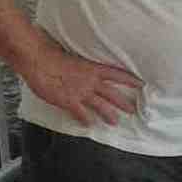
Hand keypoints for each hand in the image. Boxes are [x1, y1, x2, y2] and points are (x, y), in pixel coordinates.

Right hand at [22, 45, 141, 125]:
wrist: (39, 61)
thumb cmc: (53, 56)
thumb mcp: (75, 59)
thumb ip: (84, 68)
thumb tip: (85, 70)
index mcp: (93, 69)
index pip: (117, 74)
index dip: (130, 80)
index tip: (142, 84)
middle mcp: (91, 81)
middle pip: (113, 94)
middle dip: (124, 103)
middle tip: (133, 110)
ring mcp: (81, 92)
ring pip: (100, 106)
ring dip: (109, 115)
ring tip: (115, 122)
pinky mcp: (69, 101)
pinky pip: (80, 113)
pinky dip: (85, 120)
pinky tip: (89, 125)